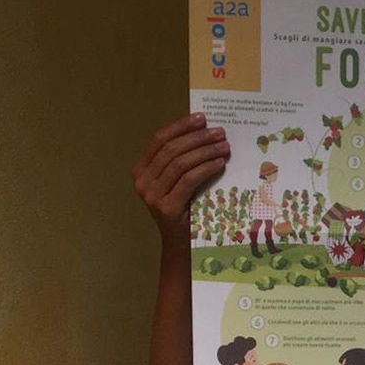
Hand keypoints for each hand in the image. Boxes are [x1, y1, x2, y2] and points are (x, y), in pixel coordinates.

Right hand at [132, 113, 230, 249]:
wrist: (181, 246)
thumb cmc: (184, 211)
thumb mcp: (178, 182)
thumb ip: (182, 161)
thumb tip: (205, 132)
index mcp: (140, 170)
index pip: (159, 140)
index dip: (180, 126)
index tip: (201, 118)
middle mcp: (142, 181)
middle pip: (171, 149)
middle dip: (197, 138)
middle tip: (219, 133)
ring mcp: (152, 195)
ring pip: (180, 163)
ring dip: (205, 152)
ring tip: (224, 147)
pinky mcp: (167, 207)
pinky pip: (188, 180)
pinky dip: (206, 169)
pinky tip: (220, 164)